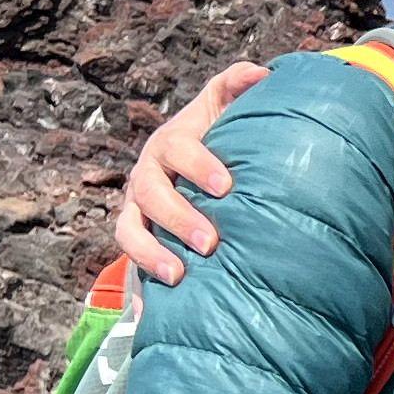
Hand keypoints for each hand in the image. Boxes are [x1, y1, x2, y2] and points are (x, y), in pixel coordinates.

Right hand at [112, 61, 267, 285]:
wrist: (198, 168)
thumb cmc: (219, 137)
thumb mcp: (225, 107)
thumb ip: (239, 85)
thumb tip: (264, 73)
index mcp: (171, 144)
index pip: (179, 151)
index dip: (199, 165)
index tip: (227, 185)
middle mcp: (148, 177)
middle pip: (151, 196)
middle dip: (178, 218)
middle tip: (210, 241)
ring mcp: (138, 212)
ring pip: (129, 232)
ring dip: (149, 255)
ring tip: (178, 276)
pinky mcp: (139, 244)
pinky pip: (130, 270)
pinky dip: (138, 296)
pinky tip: (149, 321)